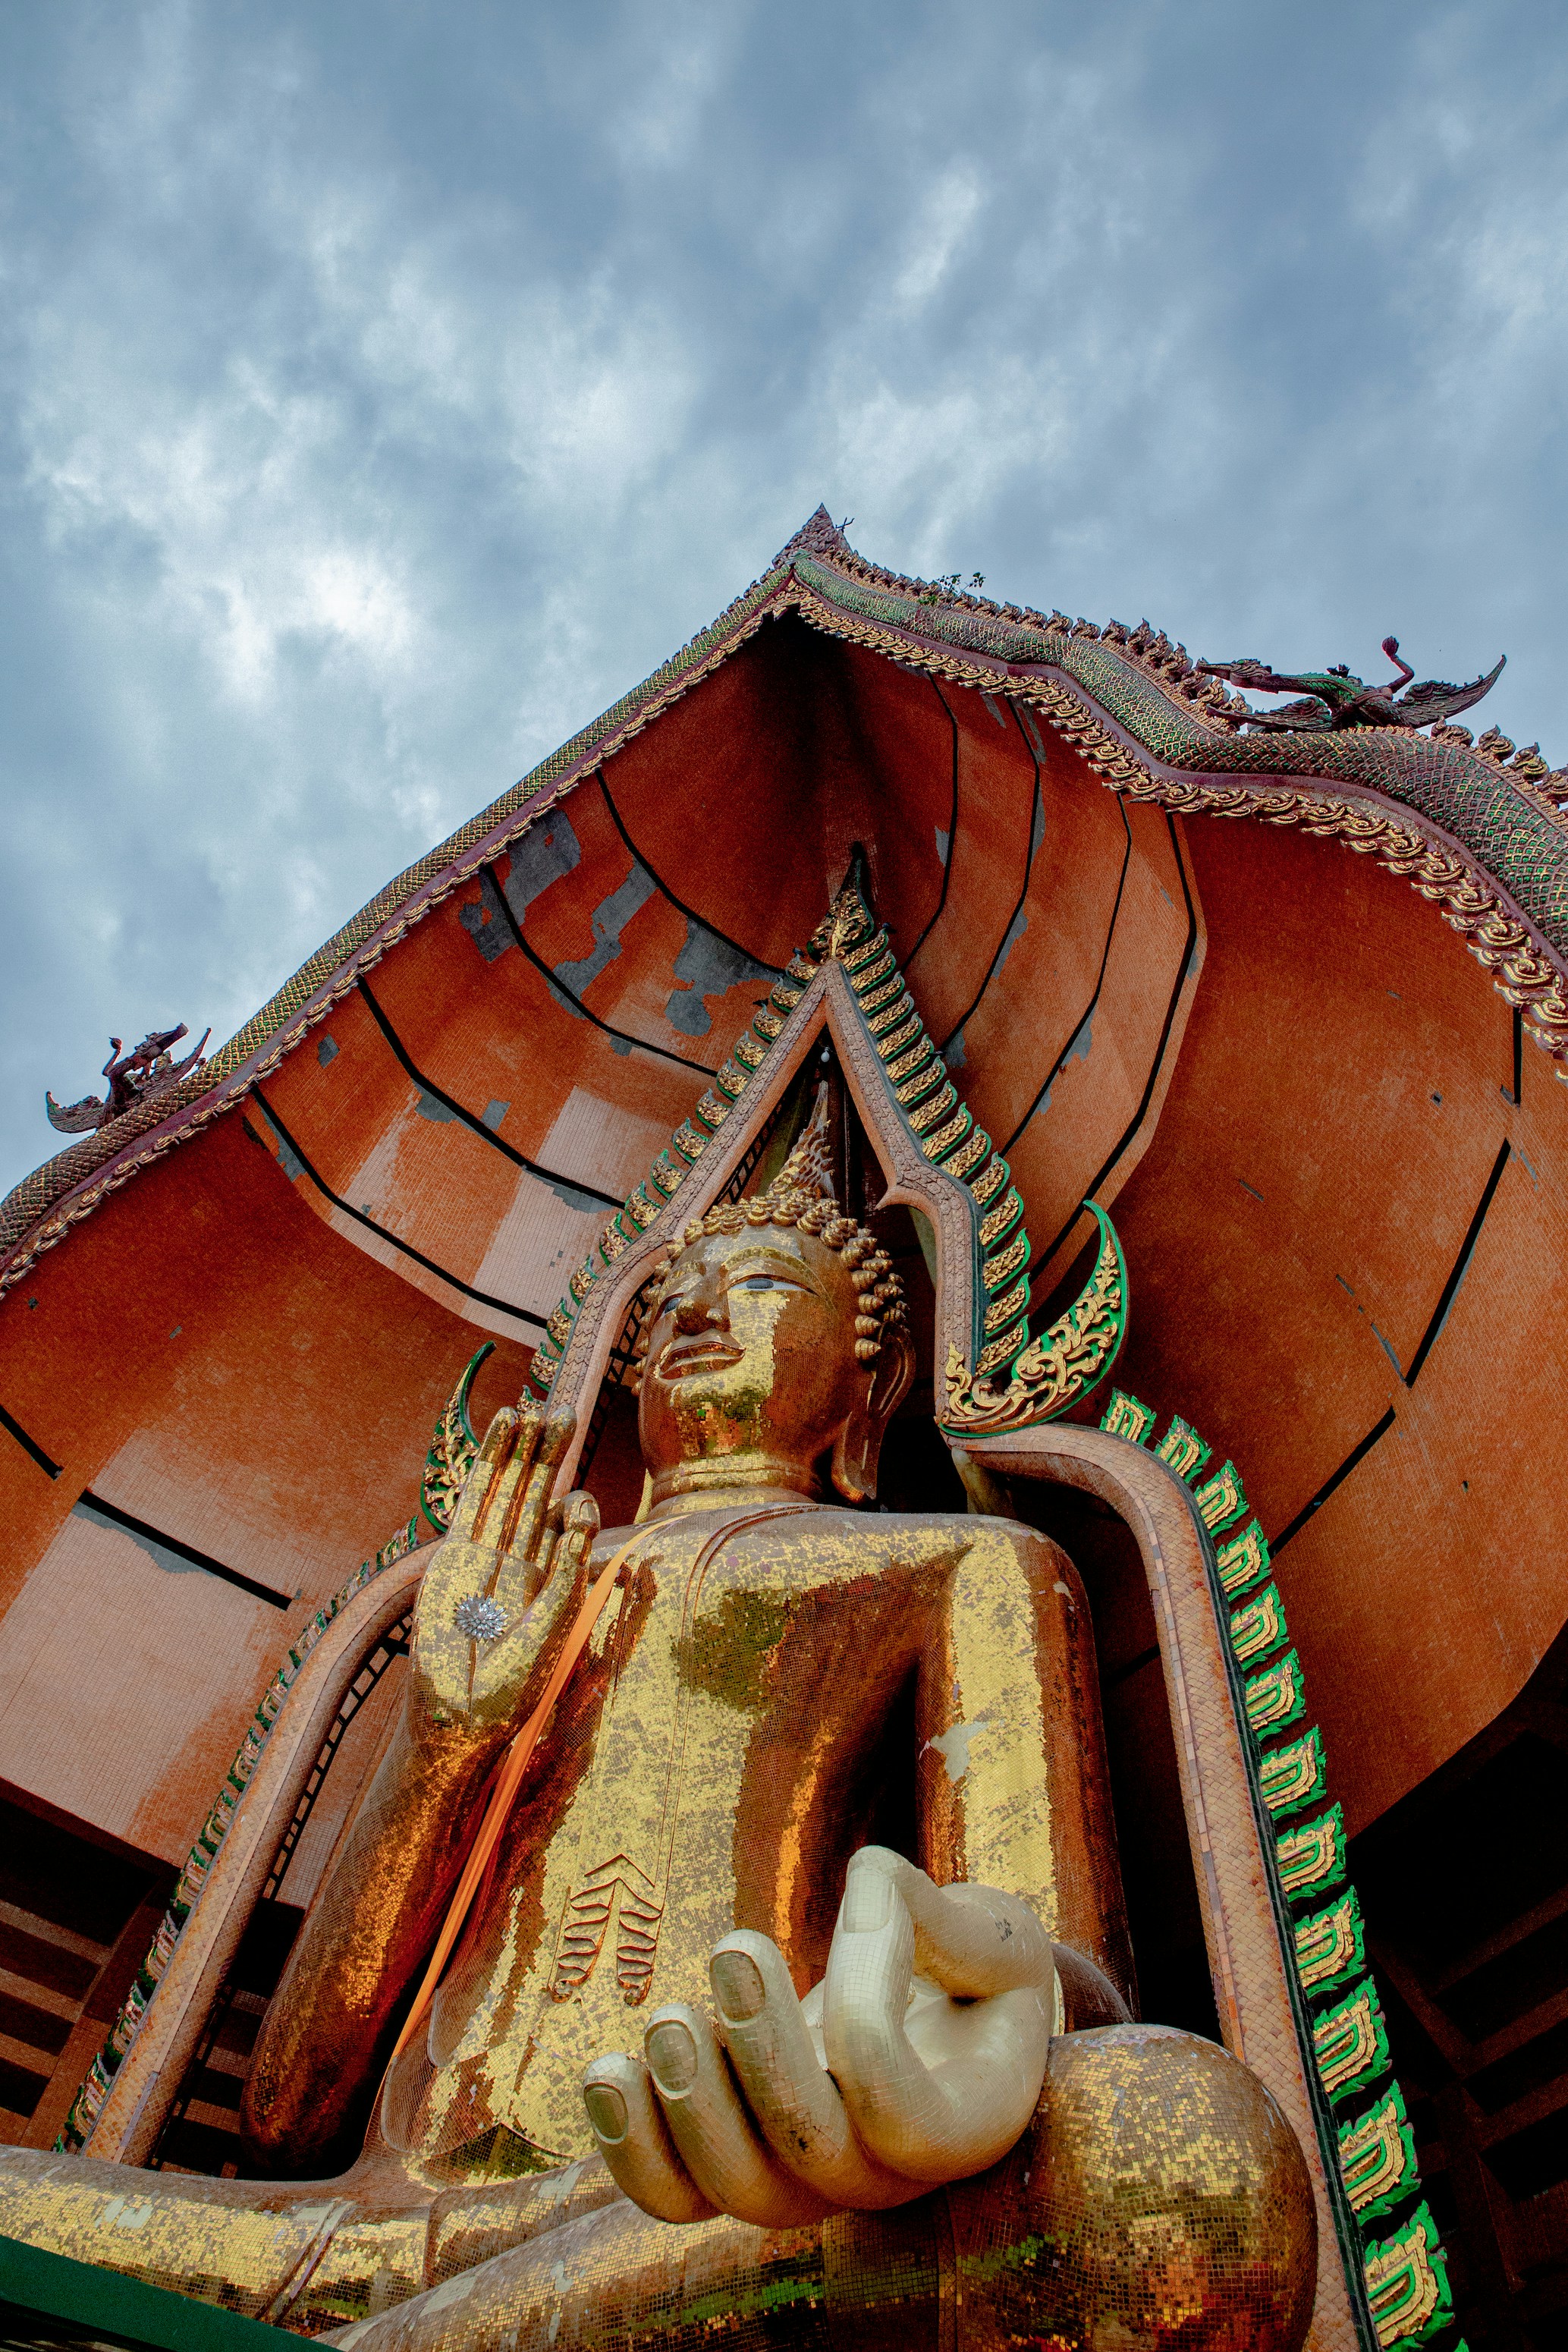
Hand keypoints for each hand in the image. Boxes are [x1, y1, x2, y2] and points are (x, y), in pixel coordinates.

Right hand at [408, 1401, 599, 1748]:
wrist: (464, 1709)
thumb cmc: (514, 1680)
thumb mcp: (554, 1621)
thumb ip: (568, 1569)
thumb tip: (580, 1513)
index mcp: (548, 1577)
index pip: (564, 1524)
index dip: (574, 1501)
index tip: (580, 1502)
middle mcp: (518, 1559)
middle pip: (535, 1494)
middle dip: (548, 1455)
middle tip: (563, 1412)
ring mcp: (486, 1552)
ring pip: (505, 1489)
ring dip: (518, 1451)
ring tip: (530, 1409)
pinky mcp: (456, 1553)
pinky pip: (475, 1498)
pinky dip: (489, 1462)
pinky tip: (500, 1430)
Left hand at [580, 1846, 1057, 2226]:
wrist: (948, 2020)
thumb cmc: (977, 1968)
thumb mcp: (993, 1934)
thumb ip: (939, 1917)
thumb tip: (865, 1887)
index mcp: (963, 2126)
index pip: (897, 2107)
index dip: (866, 2006)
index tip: (866, 1904)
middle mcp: (882, 2179)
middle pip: (808, 2157)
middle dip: (761, 2054)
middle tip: (734, 1950)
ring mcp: (805, 2185)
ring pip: (734, 2189)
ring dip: (688, 2104)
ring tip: (671, 2016)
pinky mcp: (739, 2166)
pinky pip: (676, 2196)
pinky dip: (630, 2146)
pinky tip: (608, 2070)